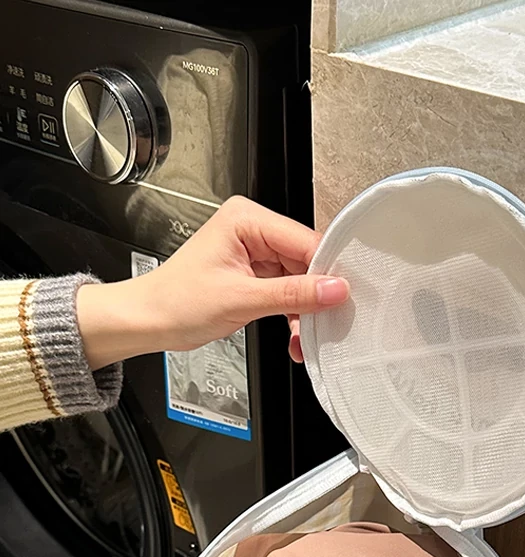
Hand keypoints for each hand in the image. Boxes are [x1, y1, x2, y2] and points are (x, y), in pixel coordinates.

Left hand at [76, 196, 347, 368]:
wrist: (149, 321)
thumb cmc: (176, 301)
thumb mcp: (241, 299)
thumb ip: (293, 294)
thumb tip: (334, 288)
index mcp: (246, 219)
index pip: (304, 240)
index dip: (325, 271)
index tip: (343, 297)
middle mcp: (253, 230)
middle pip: (306, 261)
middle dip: (315, 296)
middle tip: (326, 323)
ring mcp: (255, 253)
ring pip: (300, 281)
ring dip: (304, 311)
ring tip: (303, 337)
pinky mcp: (256, 275)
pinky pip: (287, 292)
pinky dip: (292, 315)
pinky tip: (294, 335)